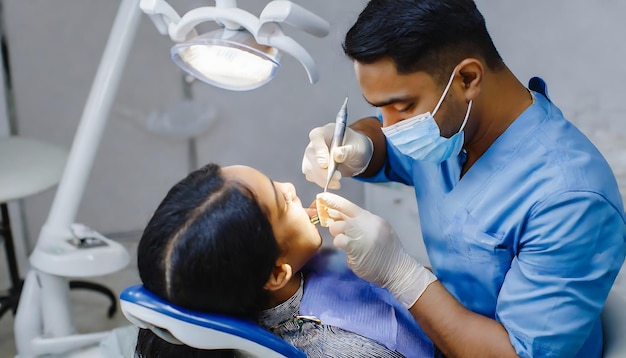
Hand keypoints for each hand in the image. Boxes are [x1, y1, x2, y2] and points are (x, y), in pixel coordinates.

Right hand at [302, 123, 372, 188]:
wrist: (355, 156)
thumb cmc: (355, 146)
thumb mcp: (356, 147)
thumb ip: (347, 150)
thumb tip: (337, 155)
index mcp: (325, 132)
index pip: (317, 138)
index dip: (319, 151)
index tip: (325, 164)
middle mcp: (315, 143)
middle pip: (311, 156)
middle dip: (323, 170)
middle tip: (338, 177)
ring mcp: (311, 156)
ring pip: (309, 168)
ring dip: (322, 178)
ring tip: (337, 183)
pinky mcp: (312, 167)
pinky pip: (311, 176)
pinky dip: (321, 182)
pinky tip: (333, 183)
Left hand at [316, 192, 436, 308]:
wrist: (398, 270)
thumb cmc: (388, 254)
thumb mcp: (380, 231)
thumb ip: (363, 224)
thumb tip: (343, 218)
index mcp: (372, 218)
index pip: (349, 206)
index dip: (333, 201)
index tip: (323, 197)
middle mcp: (366, 223)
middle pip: (341, 212)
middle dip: (331, 216)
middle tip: (330, 223)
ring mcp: (360, 234)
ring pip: (337, 226)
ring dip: (336, 233)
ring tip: (344, 241)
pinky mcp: (355, 247)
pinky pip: (339, 240)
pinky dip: (339, 244)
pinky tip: (346, 249)